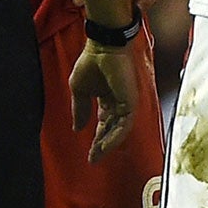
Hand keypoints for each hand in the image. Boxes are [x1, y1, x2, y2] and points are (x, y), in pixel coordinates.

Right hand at [70, 39, 139, 161]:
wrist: (102, 48)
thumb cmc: (91, 62)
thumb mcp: (79, 90)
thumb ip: (80, 109)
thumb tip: (77, 128)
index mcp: (107, 100)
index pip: (103, 125)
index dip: (97, 139)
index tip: (89, 153)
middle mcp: (118, 104)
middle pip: (111, 131)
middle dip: (102, 146)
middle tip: (93, 159)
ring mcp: (126, 103)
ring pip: (119, 131)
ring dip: (107, 144)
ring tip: (97, 156)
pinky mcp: (130, 102)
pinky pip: (124, 125)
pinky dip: (114, 136)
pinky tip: (104, 145)